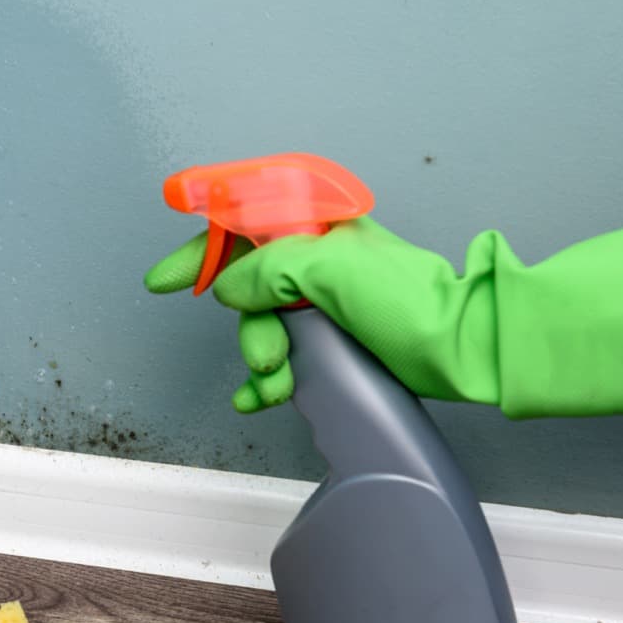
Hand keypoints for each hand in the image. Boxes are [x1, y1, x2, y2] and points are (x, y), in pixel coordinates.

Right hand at [145, 217, 499, 412]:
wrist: (457, 349)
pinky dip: (265, 380)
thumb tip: (230, 288)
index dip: (199, 250)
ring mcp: (321, 300)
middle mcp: (314, 258)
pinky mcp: (330, 337)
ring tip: (277, 378)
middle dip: (246, 324)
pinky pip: (281, 355)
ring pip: (260, 326)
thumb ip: (268, 269)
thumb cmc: (409, 301)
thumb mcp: (329, 269)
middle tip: (265, 351)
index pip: (240, 223)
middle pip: (244, 286)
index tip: (166, 280)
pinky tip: (258, 398)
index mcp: (314, 226)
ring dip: (259, 357)